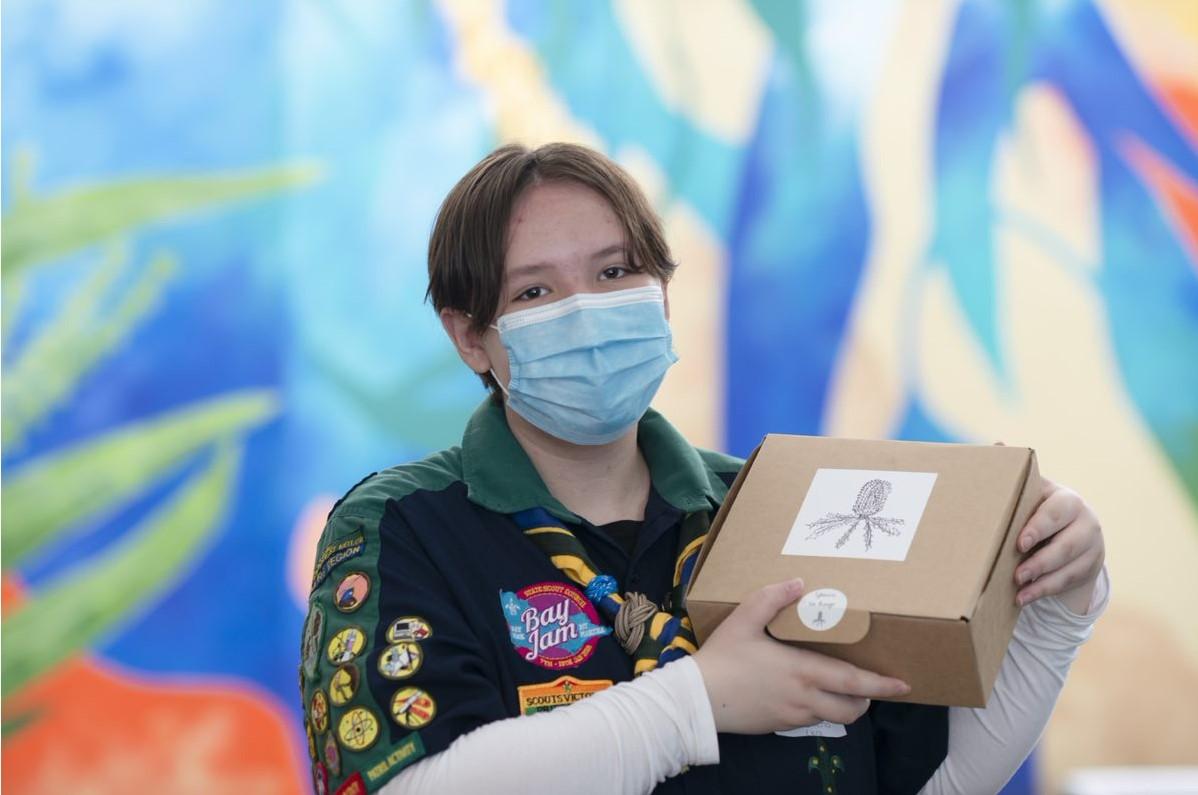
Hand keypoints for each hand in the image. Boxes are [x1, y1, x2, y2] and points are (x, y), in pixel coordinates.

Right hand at [692, 579, 909, 734]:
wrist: (698, 699)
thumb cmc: (723, 657)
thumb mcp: (744, 619)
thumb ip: (772, 598)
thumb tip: (798, 582)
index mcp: (802, 670)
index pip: (852, 682)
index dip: (880, 685)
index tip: (903, 685)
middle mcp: (804, 697)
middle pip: (851, 708)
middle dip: (867, 699)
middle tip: (872, 687)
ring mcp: (792, 715)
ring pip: (832, 717)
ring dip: (843, 705)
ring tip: (840, 689)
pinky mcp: (779, 725)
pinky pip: (809, 720)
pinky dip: (818, 710)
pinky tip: (804, 694)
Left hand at [1014, 477, 1104, 613]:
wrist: (1071, 525)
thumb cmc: (1039, 510)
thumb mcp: (1032, 501)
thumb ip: (1015, 502)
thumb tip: (981, 506)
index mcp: (1068, 501)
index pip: (1055, 514)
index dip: (1038, 529)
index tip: (1020, 544)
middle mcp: (1086, 522)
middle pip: (1067, 545)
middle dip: (1041, 562)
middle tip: (1017, 575)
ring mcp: (1092, 546)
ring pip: (1070, 568)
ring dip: (1043, 583)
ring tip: (1019, 592)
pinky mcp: (1089, 567)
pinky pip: (1068, 582)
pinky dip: (1045, 591)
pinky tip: (1026, 597)